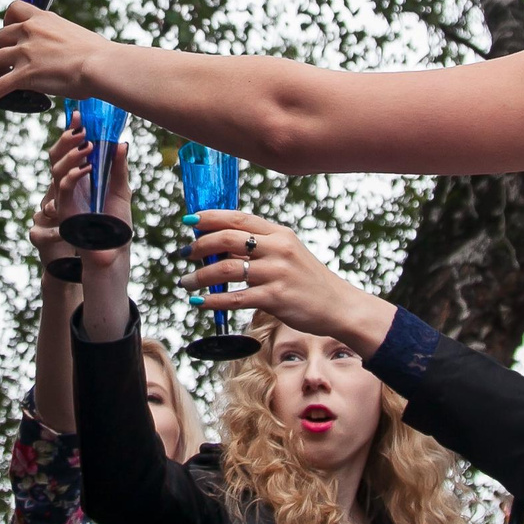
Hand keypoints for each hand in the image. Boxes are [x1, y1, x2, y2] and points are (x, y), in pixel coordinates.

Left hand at [0, 2, 108, 109]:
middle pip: (0, 36)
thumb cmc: (97, 53)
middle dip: (5, 49)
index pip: (14, 8)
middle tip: (15, 62)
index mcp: (42, 18)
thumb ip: (58, 37)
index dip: (9, 21)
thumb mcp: (74, 33)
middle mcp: (29, 31)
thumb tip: (61, 49)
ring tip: (8, 79)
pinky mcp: (24, 75)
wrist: (100, 65)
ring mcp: (24, 53)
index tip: (14, 32)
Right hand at [45, 131, 131, 278]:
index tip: (78, 114)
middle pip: (56, 155)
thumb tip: (121, 143)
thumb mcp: (121, 190)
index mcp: (81, 176)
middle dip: (66, 138)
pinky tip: (87, 169)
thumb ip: (119, 168)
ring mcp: (65, 197)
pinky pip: (64, 188)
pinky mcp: (65, 210)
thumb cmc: (115, 223)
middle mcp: (69, 184)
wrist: (112, 252)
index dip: (71, 131)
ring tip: (88, 147)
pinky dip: (74, 175)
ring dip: (71, 155)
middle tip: (80, 127)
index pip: (71, 148)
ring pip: (56, 169)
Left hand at [180, 210, 394, 353]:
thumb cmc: (307, 280)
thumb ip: (259, 247)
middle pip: (228, 239)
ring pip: (226, 269)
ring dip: (200, 276)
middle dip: (200, 246)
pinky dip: (213, 300)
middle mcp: (278, 249)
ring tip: (186, 282)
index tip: (190, 221)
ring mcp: (277, 273)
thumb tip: (218, 246)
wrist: (338, 306)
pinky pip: (235, 298)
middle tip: (185, 254)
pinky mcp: (275, 298)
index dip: (210, 217)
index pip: (239, 219)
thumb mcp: (288, 253)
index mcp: (279, 234)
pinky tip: (201, 302)